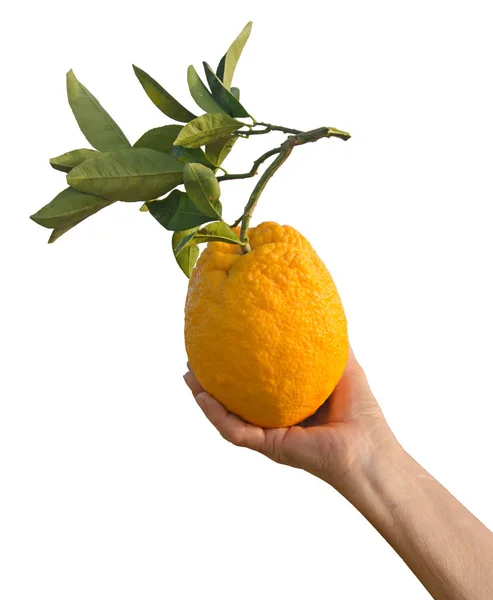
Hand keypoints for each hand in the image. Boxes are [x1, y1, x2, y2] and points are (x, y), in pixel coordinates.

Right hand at [184, 346, 397, 493]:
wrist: (369, 448)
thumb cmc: (361, 411)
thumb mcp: (343, 365)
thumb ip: (329, 341)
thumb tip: (319, 307)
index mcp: (286, 403)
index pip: (255, 384)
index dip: (236, 366)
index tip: (221, 343)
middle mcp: (273, 419)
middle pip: (233, 401)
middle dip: (210, 383)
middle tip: (193, 361)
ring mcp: (268, 434)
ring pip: (226, 417)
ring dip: (204, 398)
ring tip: (188, 377)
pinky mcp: (268, 446)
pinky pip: (234, 431)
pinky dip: (216, 415)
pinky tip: (203, 396)